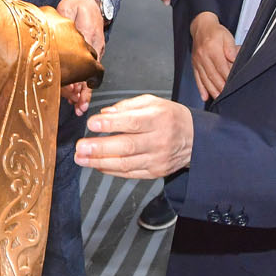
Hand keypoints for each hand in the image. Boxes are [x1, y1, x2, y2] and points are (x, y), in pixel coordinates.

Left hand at [56, 0, 104, 117]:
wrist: (91, 2)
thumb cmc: (78, 6)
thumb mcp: (68, 8)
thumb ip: (65, 19)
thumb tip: (63, 30)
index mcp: (89, 36)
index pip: (86, 62)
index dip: (80, 78)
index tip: (75, 92)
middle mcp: (93, 46)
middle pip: (89, 72)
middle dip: (84, 91)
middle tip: (79, 106)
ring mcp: (94, 50)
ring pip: (89, 74)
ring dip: (84, 91)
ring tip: (79, 106)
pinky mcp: (91, 52)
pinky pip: (88, 71)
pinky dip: (83, 84)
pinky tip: (76, 96)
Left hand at [75, 94, 191, 177]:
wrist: (195, 139)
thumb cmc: (169, 117)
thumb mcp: (152, 102)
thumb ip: (126, 106)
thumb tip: (104, 114)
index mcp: (158, 118)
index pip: (132, 122)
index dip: (110, 124)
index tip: (91, 123)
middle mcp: (159, 140)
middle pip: (126, 146)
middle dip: (99, 148)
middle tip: (80, 147)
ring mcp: (157, 159)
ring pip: (125, 163)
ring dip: (100, 162)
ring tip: (81, 158)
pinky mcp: (155, 172)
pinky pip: (129, 173)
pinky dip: (111, 170)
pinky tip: (97, 165)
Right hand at [189, 11, 237, 100]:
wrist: (201, 26)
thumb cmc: (215, 32)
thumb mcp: (227, 36)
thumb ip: (231, 48)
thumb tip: (233, 58)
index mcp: (212, 49)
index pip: (221, 67)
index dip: (227, 77)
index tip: (233, 85)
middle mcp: (203, 56)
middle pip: (213, 75)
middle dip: (220, 87)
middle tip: (227, 96)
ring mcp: (197, 61)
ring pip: (205, 79)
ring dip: (211, 90)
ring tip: (218, 98)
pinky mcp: (194, 64)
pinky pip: (197, 78)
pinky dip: (201, 88)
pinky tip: (204, 96)